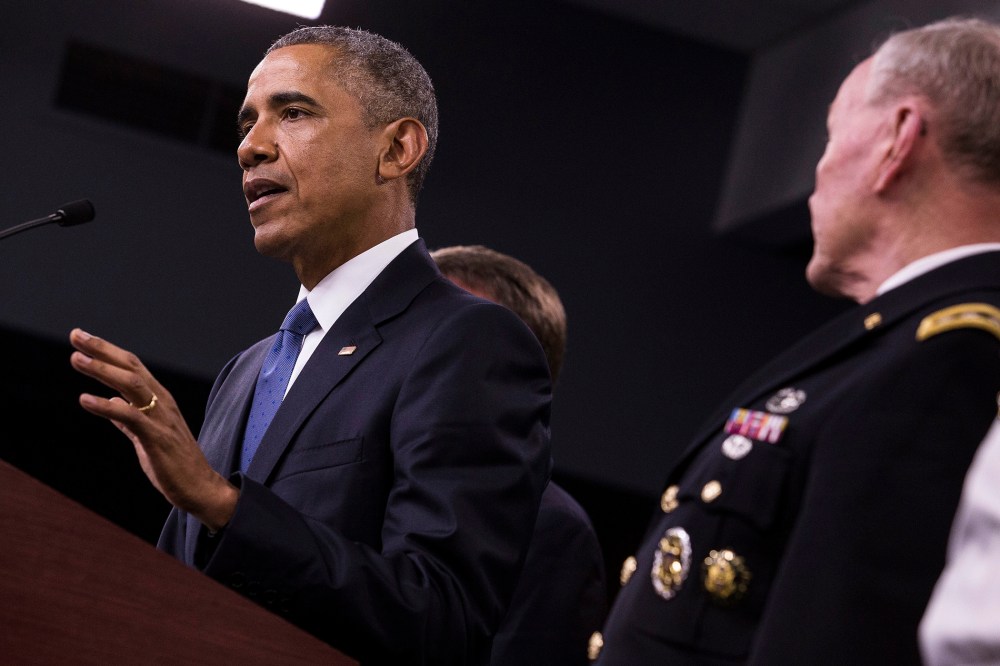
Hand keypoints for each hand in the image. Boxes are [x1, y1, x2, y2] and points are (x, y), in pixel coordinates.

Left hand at [69, 328, 237, 530]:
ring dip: (102, 370)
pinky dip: (105, 406)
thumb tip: (112, 404)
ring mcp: (161, 419)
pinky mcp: (157, 438)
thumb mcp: (147, 437)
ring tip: (76, 360)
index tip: (82, 338)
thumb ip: (129, 420)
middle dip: (103, 350)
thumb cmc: (174, 464)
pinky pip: (129, 417)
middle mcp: (162, 403)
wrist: (199, 487)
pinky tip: (84, 400)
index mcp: (160, 400)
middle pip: (132, 367)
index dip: (107, 351)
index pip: (132, 366)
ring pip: (131, 384)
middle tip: (76, 336)